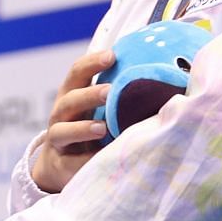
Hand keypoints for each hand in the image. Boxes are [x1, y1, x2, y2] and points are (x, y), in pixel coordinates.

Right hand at [28, 48, 115, 193]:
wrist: (61, 165)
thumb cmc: (89, 130)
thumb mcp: (100, 110)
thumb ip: (119, 98)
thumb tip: (163, 83)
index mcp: (72, 95)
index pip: (77, 73)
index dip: (91, 63)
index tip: (112, 55)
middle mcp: (61, 114)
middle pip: (69, 100)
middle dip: (89, 95)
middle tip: (109, 91)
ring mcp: (57, 139)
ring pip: (62, 131)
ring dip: (81, 128)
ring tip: (101, 128)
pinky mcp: (60, 163)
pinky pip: (70, 162)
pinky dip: (84, 160)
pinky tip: (100, 159)